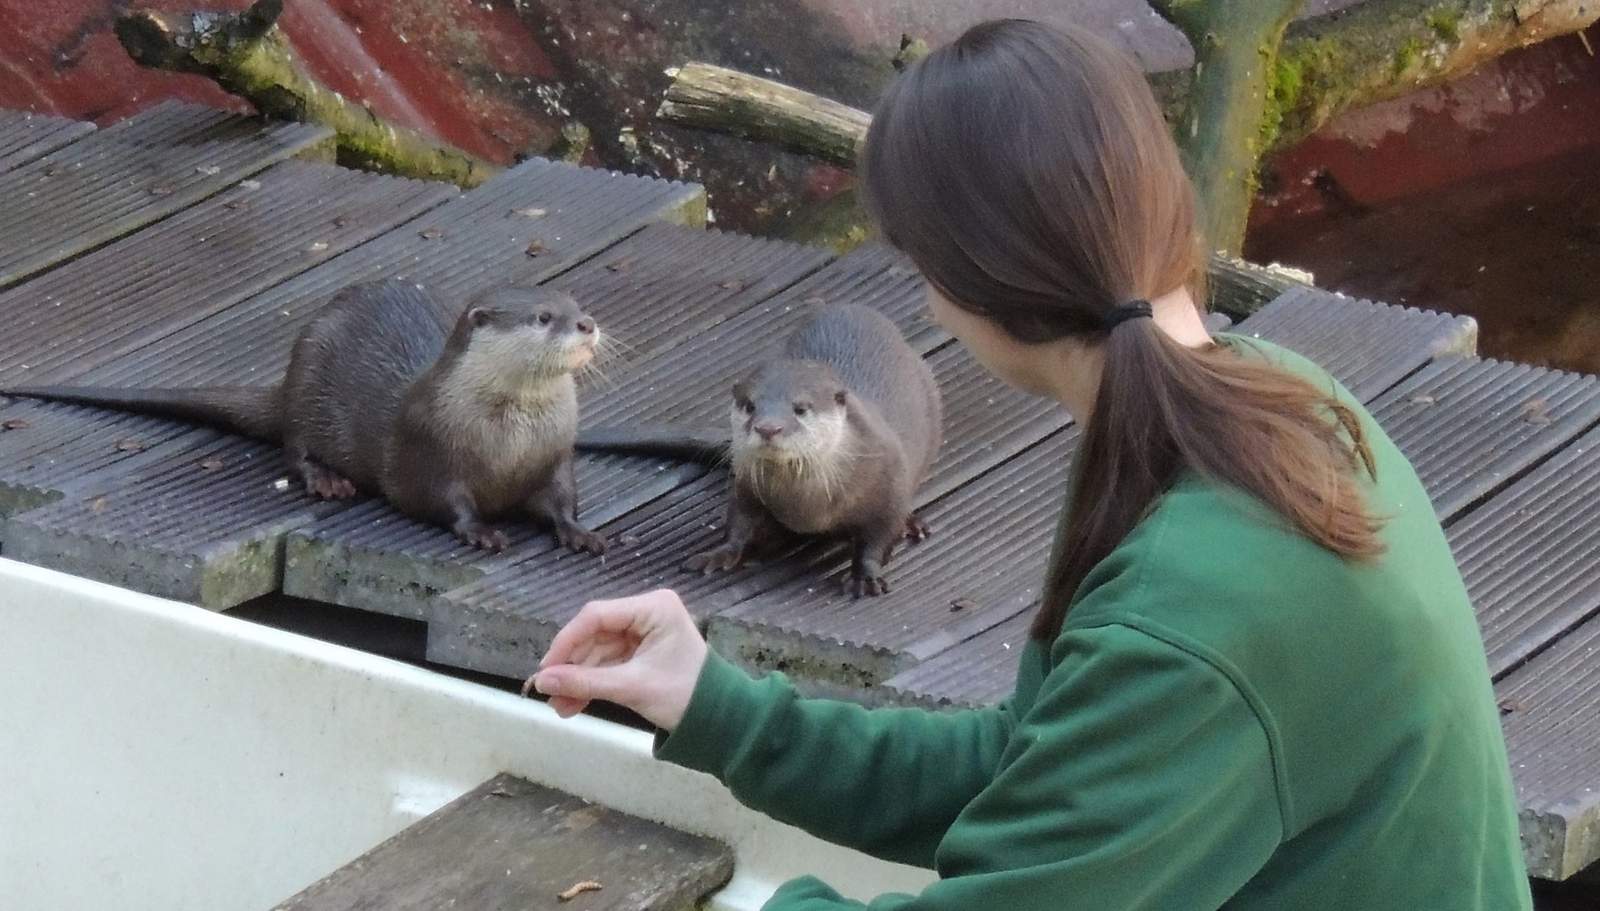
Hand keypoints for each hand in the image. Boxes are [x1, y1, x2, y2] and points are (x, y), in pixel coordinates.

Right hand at [524, 589, 707, 730]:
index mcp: (653, 607)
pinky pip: (608, 663)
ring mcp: (644, 632)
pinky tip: (573, 704)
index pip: (596, 615)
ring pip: (597, 651)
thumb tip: (541, 682)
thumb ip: (585, 682)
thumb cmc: (684, 696)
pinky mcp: (641, 652)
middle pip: (594, 634)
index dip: (566, 642)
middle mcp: (647, 612)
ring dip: (578, 679)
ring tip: (559, 707)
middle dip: (572, 666)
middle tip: (547, 692)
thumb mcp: (632, 687)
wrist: (719, 720)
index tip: (545, 670)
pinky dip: (592, 683)